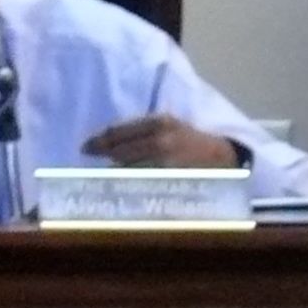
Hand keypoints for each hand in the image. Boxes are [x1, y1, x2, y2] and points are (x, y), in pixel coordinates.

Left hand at [81, 114, 239, 168]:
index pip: (120, 131)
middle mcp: (160, 139)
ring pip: (126, 166)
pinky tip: (120, 184)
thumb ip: (143, 131)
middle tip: (88, 158)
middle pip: (119, 149)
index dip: (100, 139)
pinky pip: (139, 180)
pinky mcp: (167, 178)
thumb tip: (109, 142)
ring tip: (101, 174)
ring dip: (111, 170)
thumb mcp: (171, 127)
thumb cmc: (192, 142)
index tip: (85, 147)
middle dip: (102, 154)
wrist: (222, 158)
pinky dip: (127, 181)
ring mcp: (163, 160)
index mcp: (159, 122)